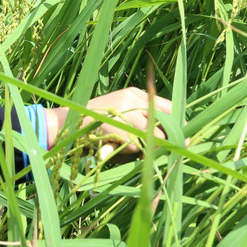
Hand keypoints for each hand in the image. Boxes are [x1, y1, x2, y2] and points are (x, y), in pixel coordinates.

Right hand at [44, 87, 172, 160]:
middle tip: (161, 150)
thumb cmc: (95, 125)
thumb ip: (143, 119)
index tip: (181, 138)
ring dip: (143, 148)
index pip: (169, 107)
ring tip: (124, 146)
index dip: (177, 125)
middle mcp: (133, 99)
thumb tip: (177, 138)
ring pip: (152, 138)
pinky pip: (135, 147)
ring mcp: (125, 112)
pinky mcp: (118, 127)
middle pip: (166, 124)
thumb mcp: (121, 114)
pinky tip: (113, 146)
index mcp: (135, 94)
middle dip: (164, 141)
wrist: (66, 125)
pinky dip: (127, 152)